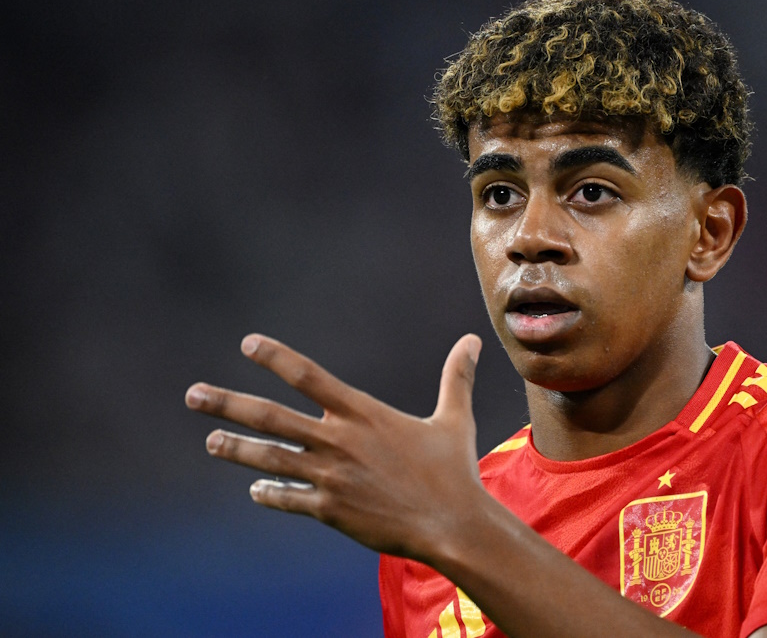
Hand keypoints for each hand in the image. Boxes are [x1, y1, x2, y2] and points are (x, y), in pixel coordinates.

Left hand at [186, 333, 485, 560]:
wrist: (452, 524)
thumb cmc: (454, 470)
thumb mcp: (454, 418)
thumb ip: (456, 377)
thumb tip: (473, 341)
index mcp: (363, 413)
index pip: (308, 375)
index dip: (274, 357)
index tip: (247, 344)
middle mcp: (338, 441)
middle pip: (269, 417)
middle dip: (226, 404)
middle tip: (193, 395)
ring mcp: (330, 477)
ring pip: (268, 459)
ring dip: (234, 449)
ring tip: (211, 442)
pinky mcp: (329, 509)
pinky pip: (287, 499)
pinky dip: (268, 492)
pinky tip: (255, 489)